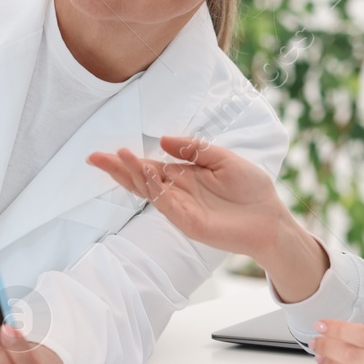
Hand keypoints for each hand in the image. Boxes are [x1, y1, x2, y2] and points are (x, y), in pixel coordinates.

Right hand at [87, 135, 329, 298]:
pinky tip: (144, 173)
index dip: (129, 160)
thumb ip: (194, 149)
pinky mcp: (189, 223)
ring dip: (132, 175)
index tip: (108, 150)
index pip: (150, 167)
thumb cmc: (250, 190)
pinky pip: (166, 204)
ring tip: (117, 158)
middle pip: (141, 180)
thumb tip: (162, 140)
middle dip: (118, 169)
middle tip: (93, 157)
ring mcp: (181, 209)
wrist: (271, 219)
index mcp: (184, 177)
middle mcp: (177, 193)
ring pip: (148, 191)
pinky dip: (153, 189)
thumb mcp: (222, 159)